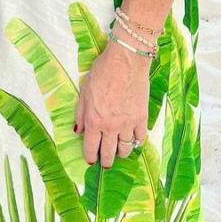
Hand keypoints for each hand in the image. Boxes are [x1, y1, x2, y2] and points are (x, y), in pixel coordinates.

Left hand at [75, 40, 149, 167]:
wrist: (126, 60)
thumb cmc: (103, 71)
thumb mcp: (85, 91)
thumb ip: (81, 113)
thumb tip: (78, 130)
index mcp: (94, 120)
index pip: (91, 149)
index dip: (90, 157)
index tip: (91, 160)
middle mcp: (111, 126)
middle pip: (109, 154)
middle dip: (106, 161)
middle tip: (105, 162)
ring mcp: (128, 124)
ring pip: (125, 150)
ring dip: (121, 152)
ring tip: (119, 150)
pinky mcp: (142, 118)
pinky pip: (140, 139)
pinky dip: (136, 141)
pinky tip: (133, 138)